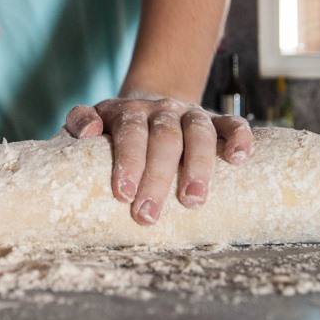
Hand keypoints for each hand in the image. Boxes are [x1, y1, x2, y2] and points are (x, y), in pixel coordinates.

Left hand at [65, 96, 252, 225]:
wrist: (150, 105)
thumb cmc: (118, 127)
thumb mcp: (94, 119)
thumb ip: (80, 120)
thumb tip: (88, 132)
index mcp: (129, 112)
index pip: (130, 132)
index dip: (128, 161)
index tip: (123, 194)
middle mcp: (162, 110)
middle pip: (164, 138)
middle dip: (158, 177)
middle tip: (149, 215)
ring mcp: (190, 114)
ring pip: (199, 132)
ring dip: (198, 165)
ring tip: (193, 201)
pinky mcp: (215, 120)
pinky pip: (232, 123)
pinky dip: (239, 138)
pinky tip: (239, 159)